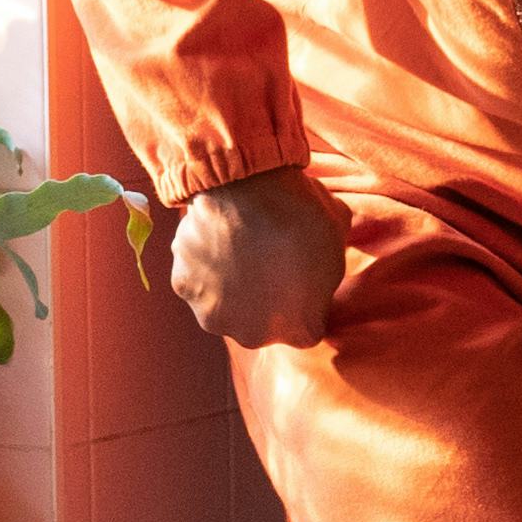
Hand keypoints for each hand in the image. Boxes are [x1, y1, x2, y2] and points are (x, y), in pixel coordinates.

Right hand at [162, 168, 345, 347]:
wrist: (247, 185)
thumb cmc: (301, 212)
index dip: (307, 302)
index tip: (304, 279)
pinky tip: (216, 239)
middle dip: (265, 301)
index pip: (308, 326)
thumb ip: (332, 261)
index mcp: (301, 331)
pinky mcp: (184, 288)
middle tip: (268, 262)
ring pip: (224, 305)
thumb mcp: (337, 235)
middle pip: (260, 324)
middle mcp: (253, 335)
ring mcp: (213, 315)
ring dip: (230, 286)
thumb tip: (328, 250)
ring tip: (240, 249)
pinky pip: (196, 280)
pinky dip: (204, 265)